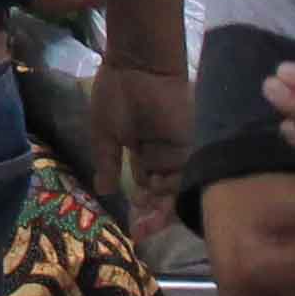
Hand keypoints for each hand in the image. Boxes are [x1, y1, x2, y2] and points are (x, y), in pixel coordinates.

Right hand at [91, 59, 193, 247]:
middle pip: (165, 194)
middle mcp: (163, 156)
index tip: (133, 229)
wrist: (137, 65)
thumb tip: (103, 191)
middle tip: (143, 230)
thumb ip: (108, 163)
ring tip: (147, 216)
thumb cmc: (117, 94)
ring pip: (176, 186)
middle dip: (156, 215)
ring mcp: (178, 149)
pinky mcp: (191, 141)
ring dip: (164, 204)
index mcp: (143, 154)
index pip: (147, 189)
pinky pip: (189, 170)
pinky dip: (177, 186)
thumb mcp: (105, 133)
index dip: (142, 210)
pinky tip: (162, 199)